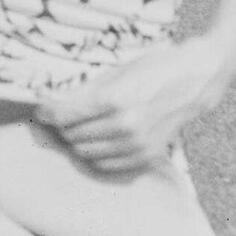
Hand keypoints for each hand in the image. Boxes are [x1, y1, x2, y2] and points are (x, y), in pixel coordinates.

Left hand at [35, 39, 230, 175]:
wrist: (194, 81)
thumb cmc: (152, 69)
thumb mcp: (115, 73)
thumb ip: (82, 91)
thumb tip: (49, 103)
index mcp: (114, 100)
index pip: (65, 115)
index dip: (48, 112)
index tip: (42, 109)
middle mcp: (125, 126)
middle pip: (72, 135)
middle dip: (63, 126)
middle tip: (64, 115)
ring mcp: (136, 145)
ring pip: (85, 153)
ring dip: (77, 141)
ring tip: (80, 126)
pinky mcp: (145, 156)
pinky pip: (105, 165)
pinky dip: (95, 155)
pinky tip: (98, 140)